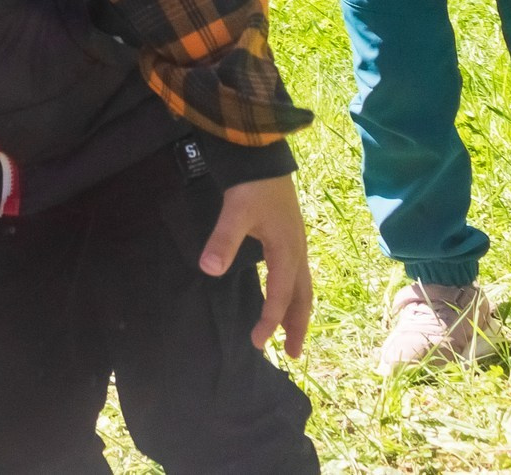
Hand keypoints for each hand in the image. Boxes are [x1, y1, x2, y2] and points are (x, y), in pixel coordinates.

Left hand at [199, 173, 312, 359]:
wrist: (263, 155)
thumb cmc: (252, 184)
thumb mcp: (236, 212)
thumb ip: (223, 240)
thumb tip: (209, 270)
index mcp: (287, 251)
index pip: (280, 296)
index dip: (270, 322)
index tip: (258, 344)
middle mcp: (297, 251)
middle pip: (302, 297)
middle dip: (298, 326)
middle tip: (295, 354)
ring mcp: (296, 243)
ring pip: (302, 286)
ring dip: (297, 311)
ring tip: (292, 333)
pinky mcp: (290, 235)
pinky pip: (297, 274)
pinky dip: (293, 292)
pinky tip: (283, 294)